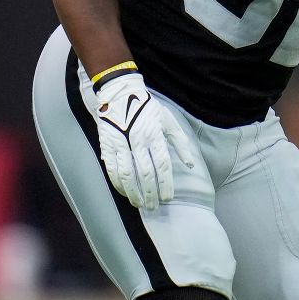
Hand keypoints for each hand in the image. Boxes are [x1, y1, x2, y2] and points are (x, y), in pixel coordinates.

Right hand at [89, 72, 195, 208]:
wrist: (120, 92)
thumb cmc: (147, 107)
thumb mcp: (168, 120)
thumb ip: (180, 142)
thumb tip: (191, 164)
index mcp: (154, 134)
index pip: (162, 164)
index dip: (165, 183)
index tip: (168, 198)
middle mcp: (137, 140)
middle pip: (145, 173)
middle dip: (151, 193)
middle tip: (155, 206)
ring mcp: (120, 143)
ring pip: (127, 174)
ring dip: (134, 192)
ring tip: (140, 204)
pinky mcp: (107, 144)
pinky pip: (112, 169)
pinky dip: (118, 184)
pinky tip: (124, 192)